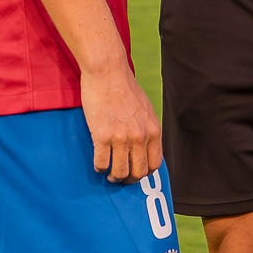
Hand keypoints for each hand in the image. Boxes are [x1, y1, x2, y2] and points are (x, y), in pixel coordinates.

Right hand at [81, 61, 161, 183]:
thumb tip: (145, 146)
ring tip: (108, 173)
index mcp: (153, 131)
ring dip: (113, 177)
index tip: (135, 173)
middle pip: (138, 173)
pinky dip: (99, 168)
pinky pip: (101, 163)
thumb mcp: (146, 110)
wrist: (108, 73)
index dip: (144, 173)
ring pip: (119, 172)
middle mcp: (140, 137)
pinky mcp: (101, 135)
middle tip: (120, 178)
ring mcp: (121, 137)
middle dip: (128, 180)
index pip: (154, 164)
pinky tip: (98, 163)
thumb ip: (147, 129)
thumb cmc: (125, 89)